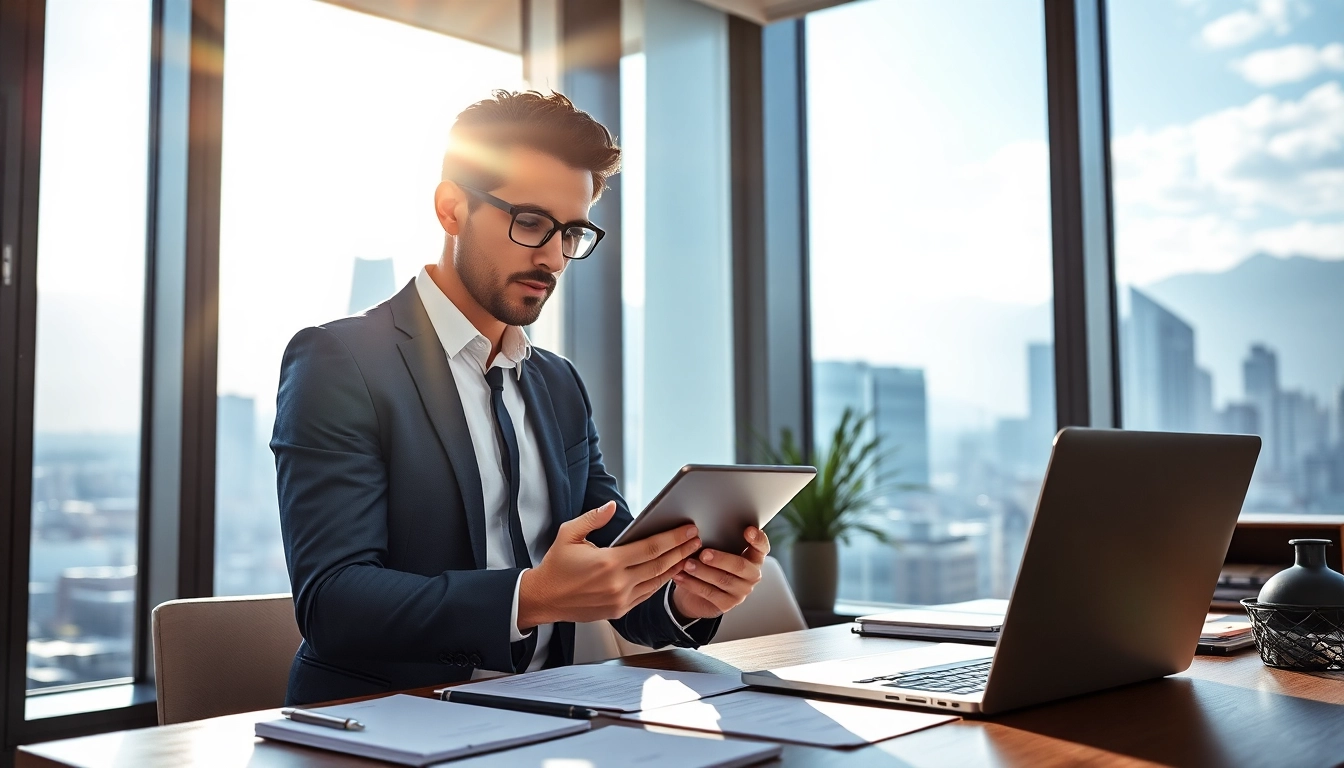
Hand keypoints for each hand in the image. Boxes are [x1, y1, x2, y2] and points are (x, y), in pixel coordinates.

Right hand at [517, 501, 701, 628]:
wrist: (544, 599)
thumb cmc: (556, 566)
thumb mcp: (569, 534)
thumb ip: (593, 518)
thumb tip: (612, 507)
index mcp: (608, 562)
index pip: (650, 548)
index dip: (673, 538)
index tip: (688, 529)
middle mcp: (618, 583)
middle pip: (660, 564)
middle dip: (681, 550)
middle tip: (697, 539)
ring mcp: (620, 599)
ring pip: (657, 581)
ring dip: (676, 567)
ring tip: (689, 554)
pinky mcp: (619, 610)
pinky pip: (647, 593)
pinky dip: (661, 581)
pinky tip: (669, 570)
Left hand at [671, 526, 769, 619]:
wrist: (699, 594)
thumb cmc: (711, 565)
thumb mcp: (718, 551)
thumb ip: (719, 541)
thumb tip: (700, 530)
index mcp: (753, 558)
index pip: (762, 548)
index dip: (758, 539)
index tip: (748, 531)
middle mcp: (751, 575)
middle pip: (740, 566)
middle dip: (720, 559)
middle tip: (704, 553)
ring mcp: (741, 591)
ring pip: (722, 580)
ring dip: (702, 571)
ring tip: (687, 564)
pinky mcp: (727, 604)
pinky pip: (709, 592)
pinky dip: (692, 583)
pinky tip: (680, 576)